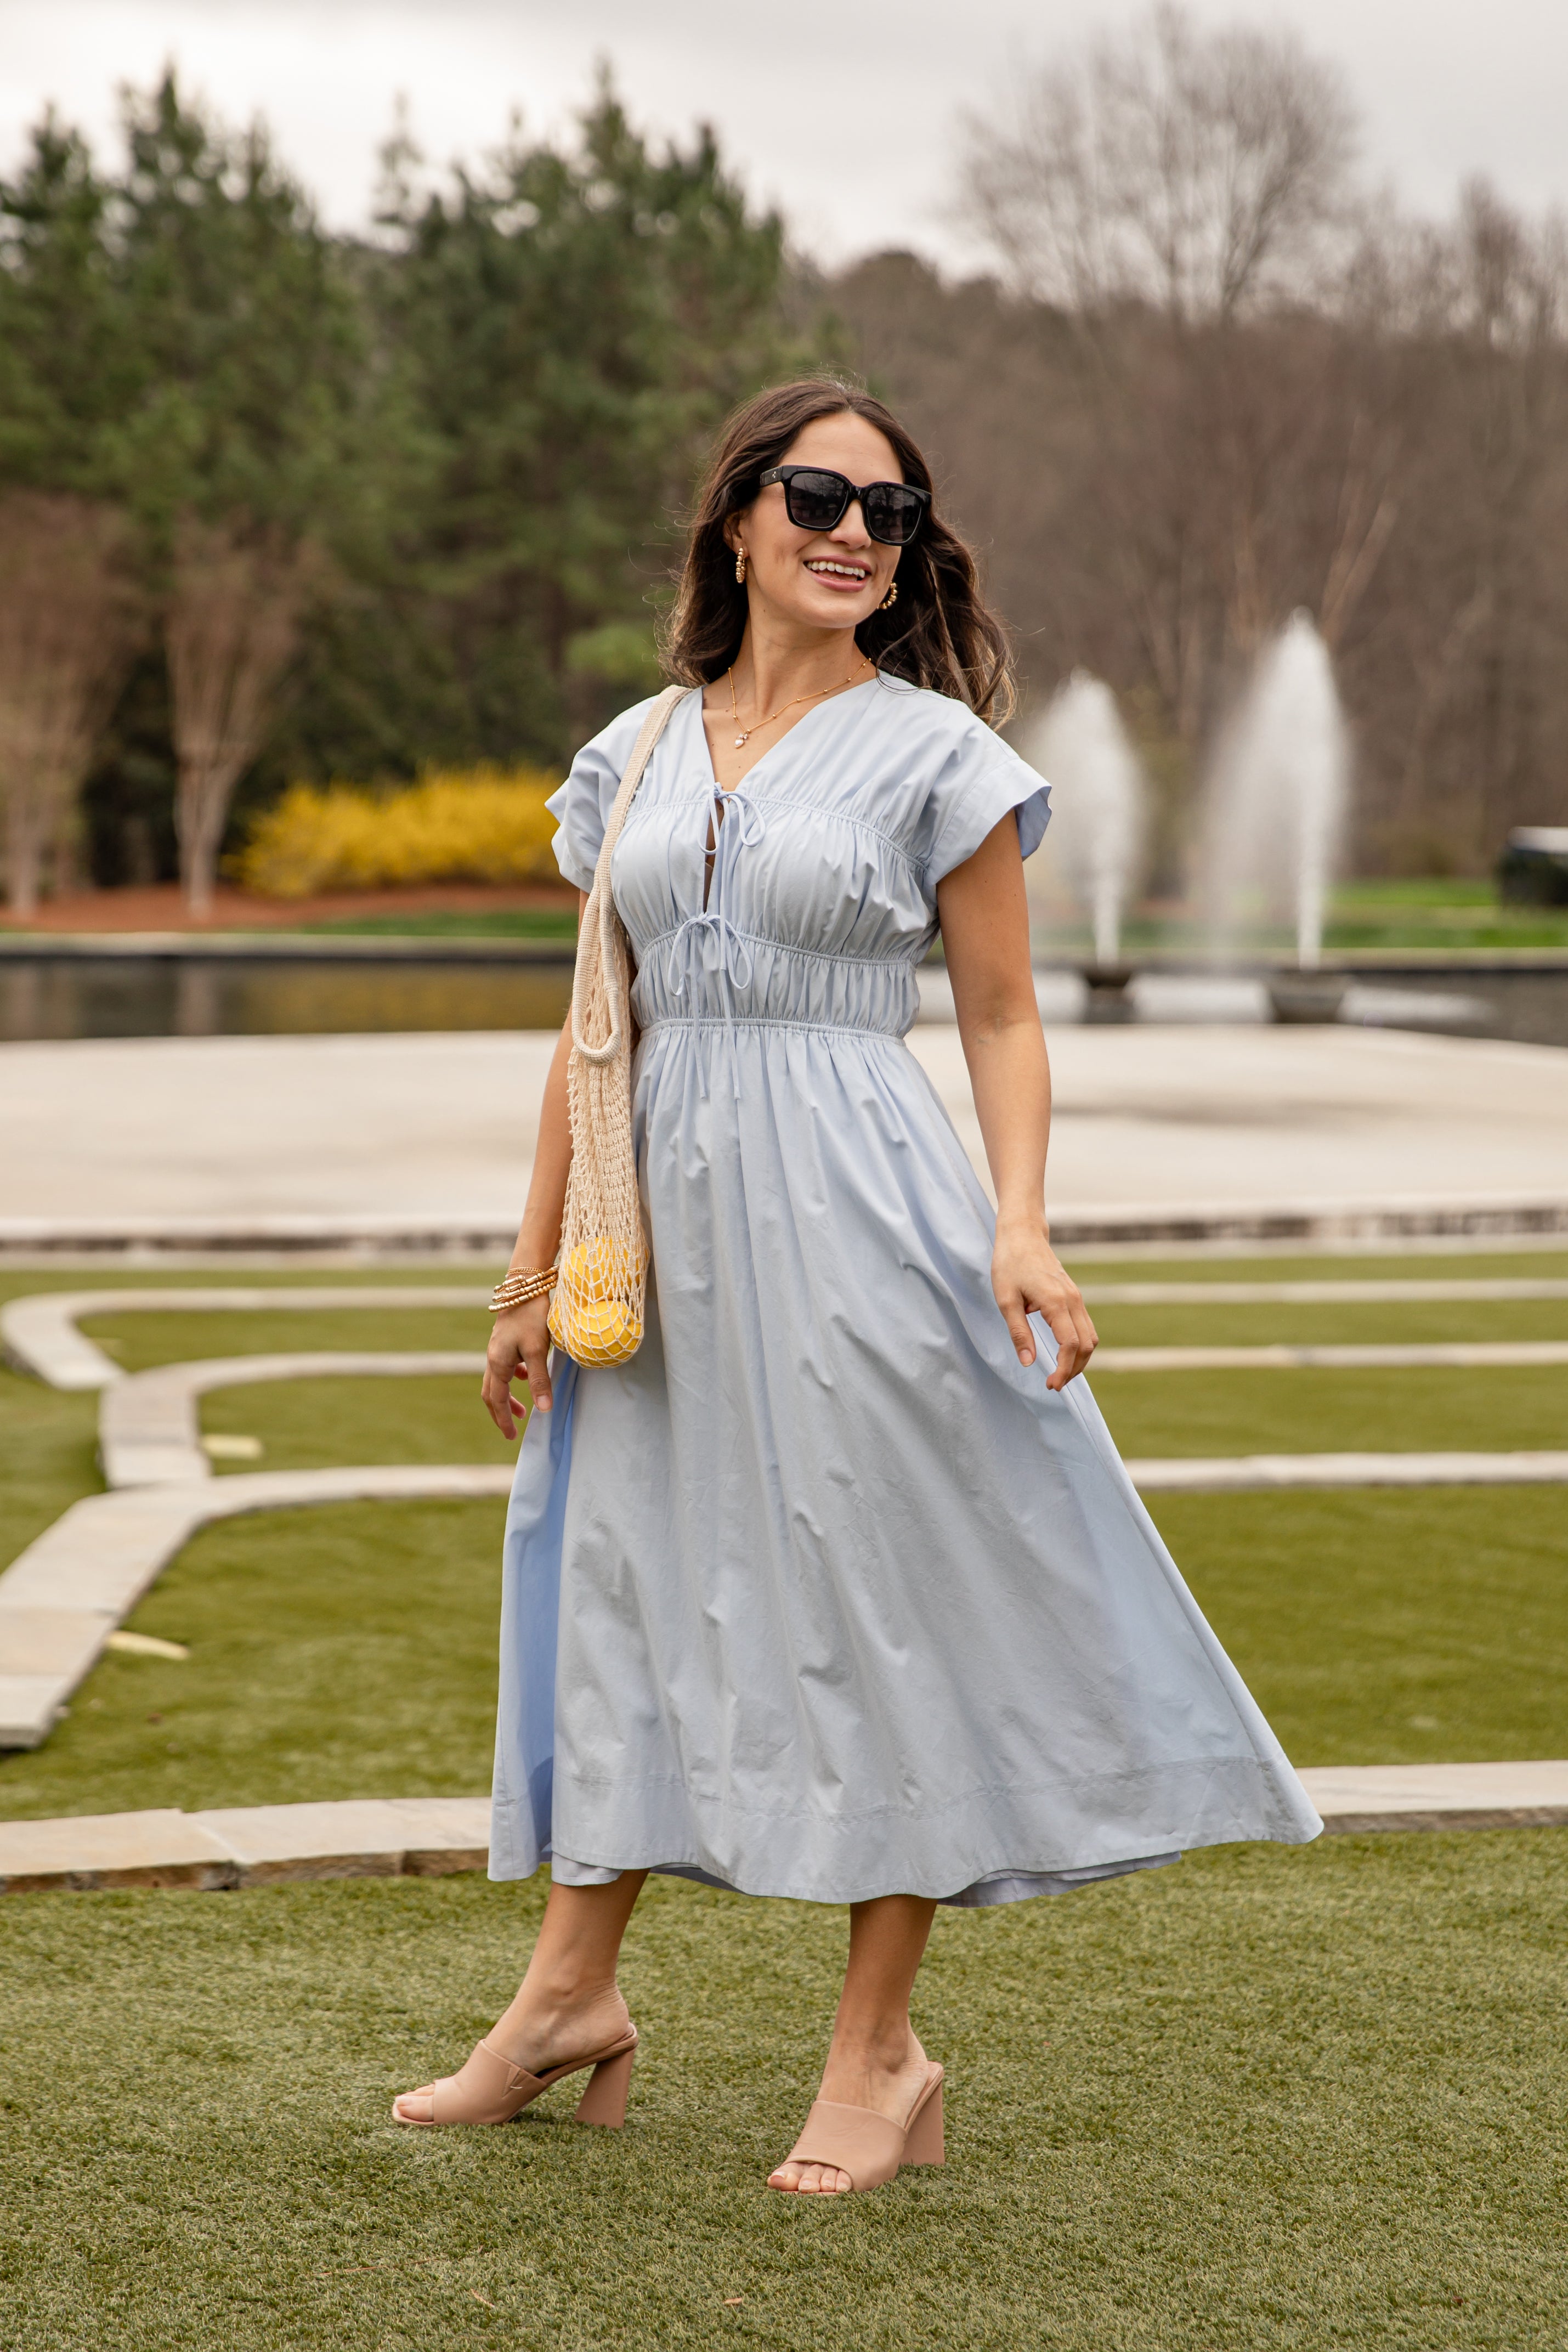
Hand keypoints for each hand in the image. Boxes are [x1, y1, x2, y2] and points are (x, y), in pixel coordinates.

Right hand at [483, 1296, 553, 1437]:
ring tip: (522, 1410)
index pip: (497, 1400)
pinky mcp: (505, 1340)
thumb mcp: (538, 1350)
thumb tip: (543, 1410)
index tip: (511, 1436)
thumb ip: (540, 1380)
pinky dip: (512, 1378)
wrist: (525, 1285)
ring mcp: (497, 1348)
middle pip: (490, 1393)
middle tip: (511, 1430)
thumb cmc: (532, 1317)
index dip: (503, 1420)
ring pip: (496, 1380)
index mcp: (497, 1363)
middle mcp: (493, 1357)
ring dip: (506, 1397)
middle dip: (500, 1413)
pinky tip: (525, 1376)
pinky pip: (504, 1366)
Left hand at [992, 1221, 1097, 1391]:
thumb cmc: (1010, 1264)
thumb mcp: (1005, 1300)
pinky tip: (1063, 1355)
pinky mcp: (1074, 1296)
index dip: (1063, 1369)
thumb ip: (1018, 1332)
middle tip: (1053, 1384)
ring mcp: (1076, 1298)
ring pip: (1091, 1337)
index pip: (1070, 1345)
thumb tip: (1028, 1363)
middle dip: (1074, 1370)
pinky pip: (1086, 1327)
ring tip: (1059, 1374)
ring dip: (1079, 1360)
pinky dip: (1080, 1346)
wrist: (1023, 1235)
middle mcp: (1072, 1301)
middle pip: (1087, 1346)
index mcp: (1056, 1302)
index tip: (1050, 1384)